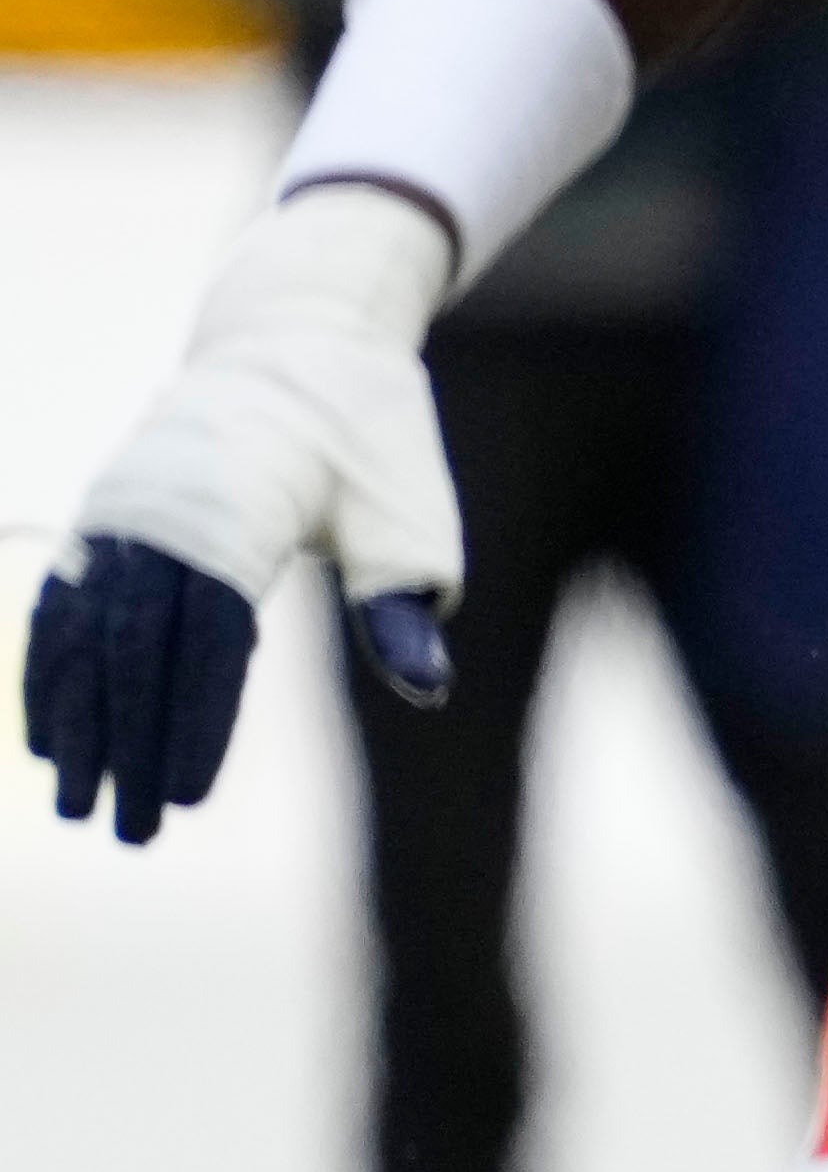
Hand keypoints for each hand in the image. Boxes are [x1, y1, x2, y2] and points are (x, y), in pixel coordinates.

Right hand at [24, 191, 465, 843]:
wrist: (299, 337)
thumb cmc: (369, 433)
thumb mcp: (407, 510)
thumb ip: (404, 599)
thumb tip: (430, 686)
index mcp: (237, 513)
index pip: (205, 644)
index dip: (194, 725)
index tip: (188, 800)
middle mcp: (160, 514)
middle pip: (131, 652)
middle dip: (127, 747)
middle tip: (128, 834)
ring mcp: (119, 512)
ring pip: (84, 634)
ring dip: (77, 723)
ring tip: (78, 804)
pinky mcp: (102, 514)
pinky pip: (63, 605)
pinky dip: (53, 672)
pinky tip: (53, 739)